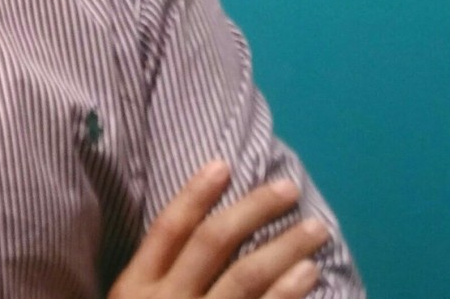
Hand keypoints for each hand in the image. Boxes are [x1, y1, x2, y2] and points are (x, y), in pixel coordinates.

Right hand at [109, 161, 331, 298]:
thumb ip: (152, 280)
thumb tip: (191, 234)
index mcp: (134, 289)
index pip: (167, 229)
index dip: (195, 193)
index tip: (224, 164)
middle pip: (211, 244)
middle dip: (252, 210)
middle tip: (286, 188)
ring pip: (245, 276)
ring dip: (284, 245)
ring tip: (315, 227)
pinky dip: (288, 292)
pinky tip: (309, 272)